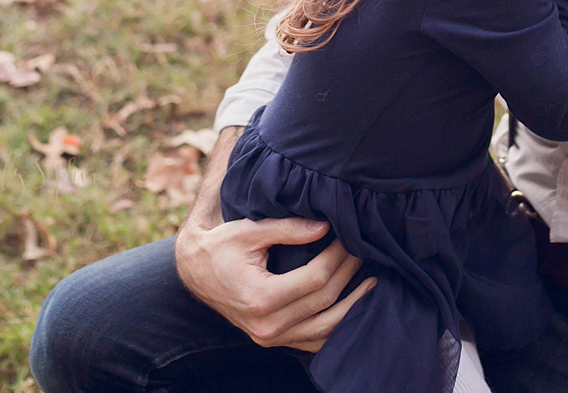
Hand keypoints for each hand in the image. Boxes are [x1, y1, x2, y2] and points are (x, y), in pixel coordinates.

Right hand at [175, 215, 374, 351]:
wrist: (195, 271)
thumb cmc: (221, 247)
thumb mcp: (249, 230)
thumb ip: (288, 228)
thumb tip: (325, 226)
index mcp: (260, 298)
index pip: (316, 278)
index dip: (339, 256)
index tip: (349, 237)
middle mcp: (267, 326)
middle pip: (325, 302)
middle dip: (348, 273)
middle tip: (363, 251)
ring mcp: (271, 338)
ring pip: (325, 330)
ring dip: (353, 306)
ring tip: (371, 283)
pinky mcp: (274, 341)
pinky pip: (313, 341)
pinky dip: (336, 326)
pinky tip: (352, 307)